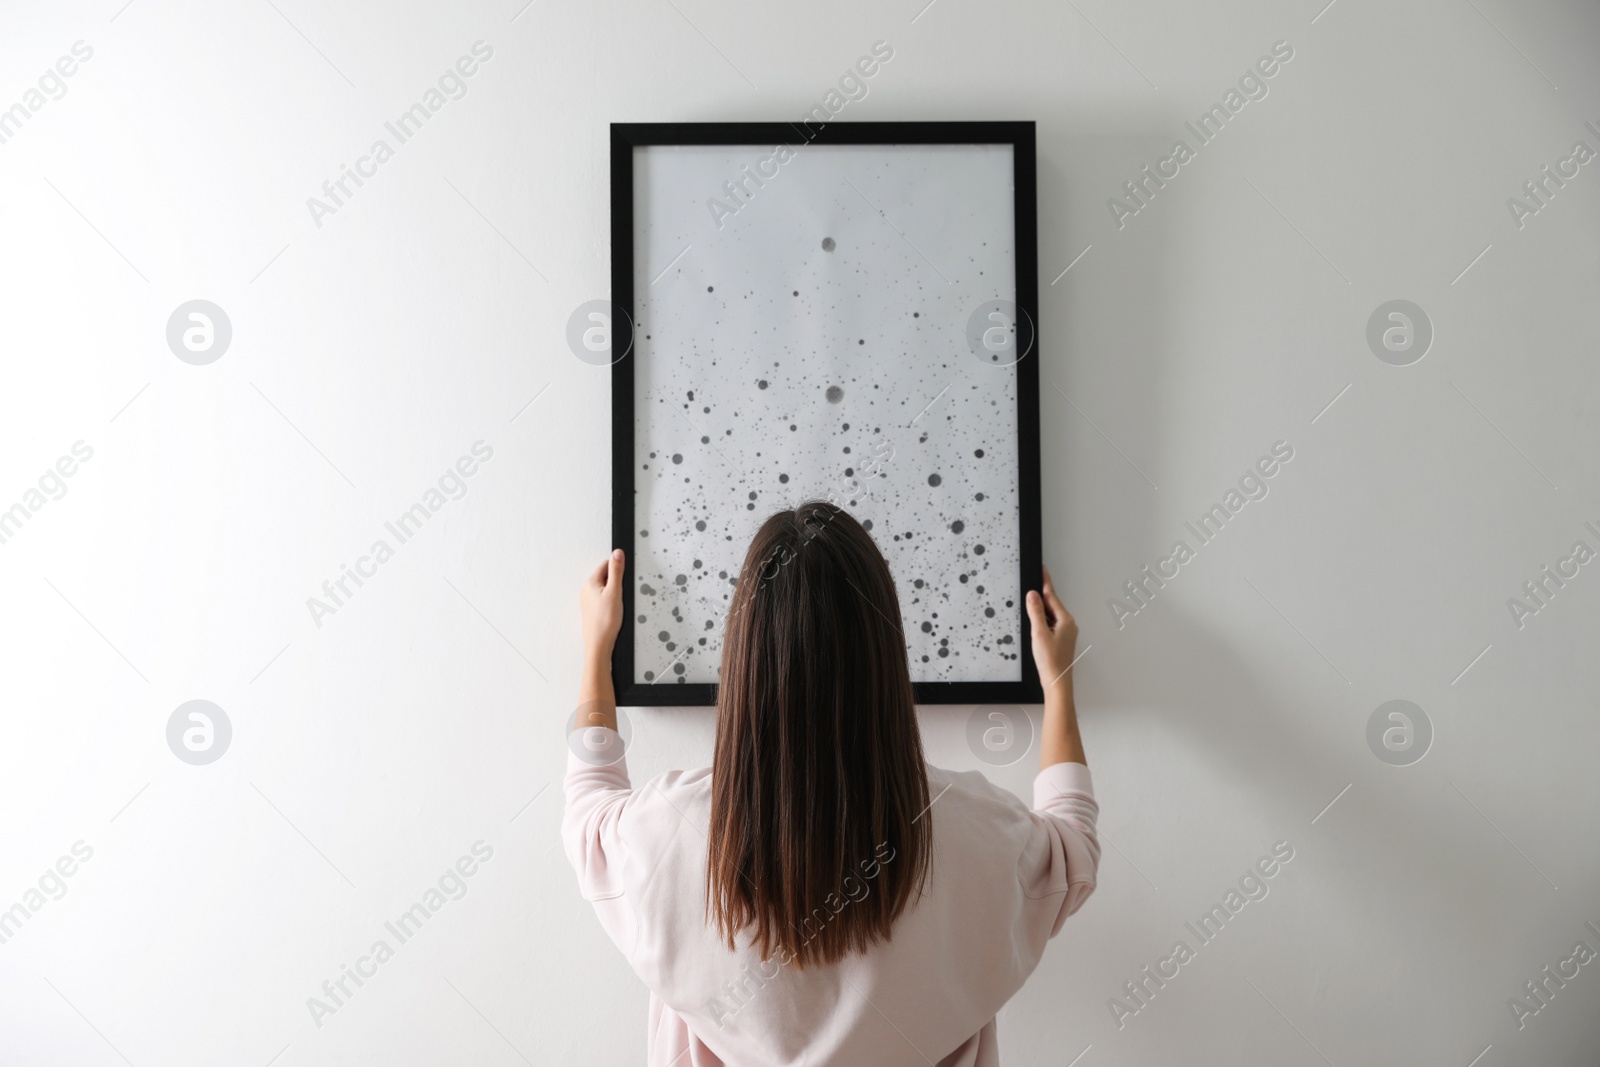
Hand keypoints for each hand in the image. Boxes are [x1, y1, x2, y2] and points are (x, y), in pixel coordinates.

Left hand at [581, 549, 625, 665]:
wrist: (599, 644)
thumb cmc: (605, 621)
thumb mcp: (615, 592)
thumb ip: (616, 571)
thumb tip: (617, 553)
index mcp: (590, 583)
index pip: (605, 564)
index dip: (617, 569)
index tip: (624, 578)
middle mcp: (586, 590)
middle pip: (605, 576)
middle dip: (616, 582)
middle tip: (621, 595)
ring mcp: (588, 601)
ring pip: (604, 589)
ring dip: (614, 594)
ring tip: (617, 606)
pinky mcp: (592, 611)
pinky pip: (603, 600)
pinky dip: (610, 603)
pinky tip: (614, 613)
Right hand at [1026, 565, 1077, 690]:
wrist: (1057, 682)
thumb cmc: (1051, 661)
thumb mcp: (1039, 633)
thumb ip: (1036, 612)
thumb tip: (1032, 595)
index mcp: (1065, 620)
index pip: (1052, 596)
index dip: (1045, 582)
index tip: (1042, 570)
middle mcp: (1068, 625)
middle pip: (1052, 604)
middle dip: (1041, 596)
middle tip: (1031, 582)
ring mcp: (1065, 633)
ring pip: (1051, 615)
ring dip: (1040, 610)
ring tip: (1029, 604)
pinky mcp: (1061, 640)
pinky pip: (1051, 624)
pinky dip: (1042, 620)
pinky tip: (1034, 623)